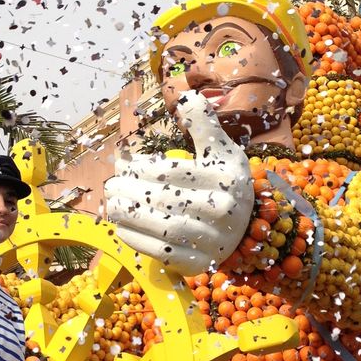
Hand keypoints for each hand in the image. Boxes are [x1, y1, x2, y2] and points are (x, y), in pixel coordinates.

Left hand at [105, 91, 253, 274]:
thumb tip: (187, 95)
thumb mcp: (223, 151)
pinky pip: (161, 253)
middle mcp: (224, 211)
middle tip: (112, 183)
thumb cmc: (226, 184)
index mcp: (227, 179)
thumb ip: (204, 123)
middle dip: (130, 189)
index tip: (124, 165)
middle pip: (165, 199)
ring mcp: (212, 241)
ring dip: (128, 215)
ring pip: (161, 227)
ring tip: (112, 203)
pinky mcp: (198, 265)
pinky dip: (136, 239)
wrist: (249, 230)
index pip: (173, 172)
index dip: (141, 168)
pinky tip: (121, 226)